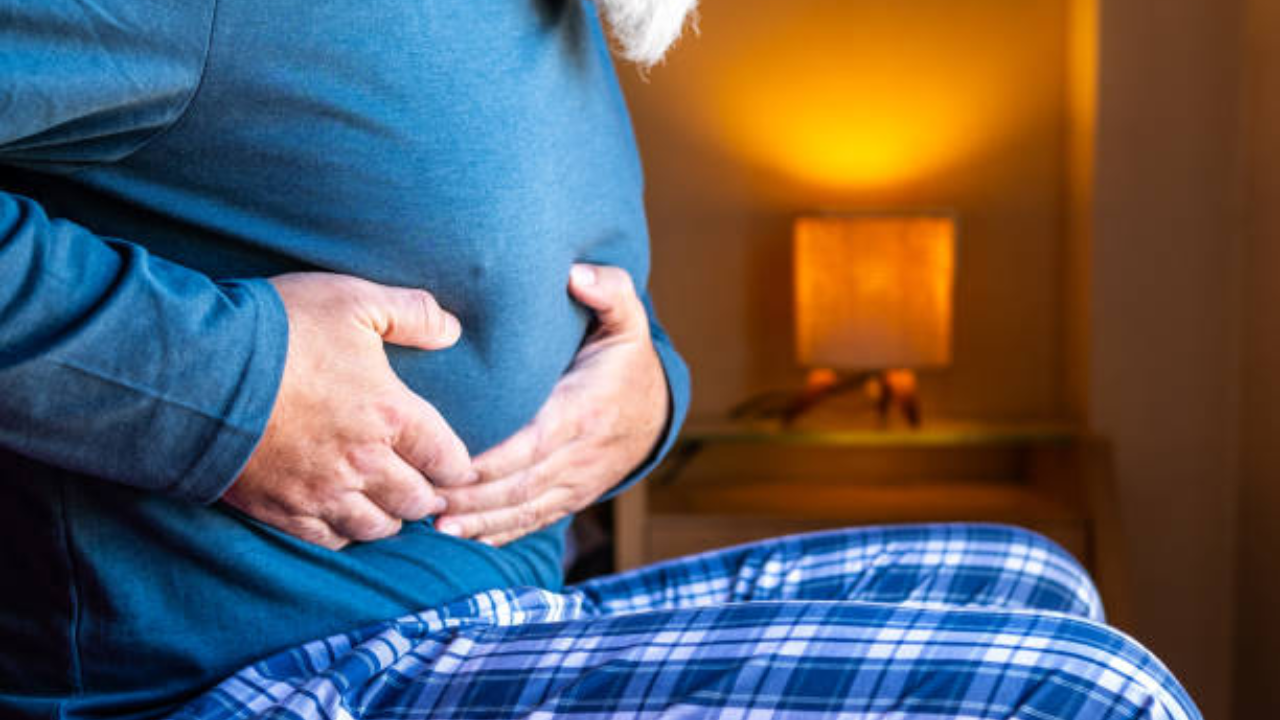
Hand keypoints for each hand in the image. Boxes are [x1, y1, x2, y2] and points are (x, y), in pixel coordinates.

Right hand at [223, 273, 472, 549]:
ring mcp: (322, 491)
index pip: (449, 460)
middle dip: (427, 494)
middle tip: (424, 484)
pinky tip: (343, 516)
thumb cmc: (279, 328)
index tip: (455, 462)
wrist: (197, 370)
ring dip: (389, 516)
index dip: (458, 465)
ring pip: (378, 527)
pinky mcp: (281, 510)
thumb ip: (411, 313)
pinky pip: (329, 540)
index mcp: (391, 414)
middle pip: (418, 501)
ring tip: (387, 501)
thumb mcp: (353, 301)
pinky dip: (344, 532)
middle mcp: (364, 463)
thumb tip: (453, 330)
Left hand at [435, 264, 668, 545]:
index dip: (494, 459)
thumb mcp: (627, 319)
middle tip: (424, 497)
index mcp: (585, 410)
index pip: (535, 441)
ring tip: (437, 526)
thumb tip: (577, 274)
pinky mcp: (572, 498)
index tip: (452, 463)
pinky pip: (535, 521)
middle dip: (473, 497)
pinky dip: (500, 533)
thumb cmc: (627, 361)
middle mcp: (581, 454)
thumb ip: (609, 291)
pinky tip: (465, 538)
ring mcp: (577, 482)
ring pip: (524, 510)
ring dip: (480, 522)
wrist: (659, 411)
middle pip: (521, 484)